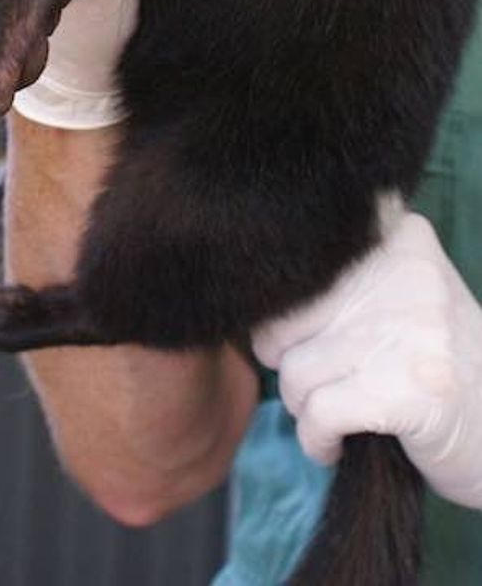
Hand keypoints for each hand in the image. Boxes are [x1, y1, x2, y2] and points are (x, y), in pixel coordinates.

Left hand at [253, 203, 481, 508]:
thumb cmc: (433, 365)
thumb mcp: (398, 296)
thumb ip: (336, 278)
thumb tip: (244, 285)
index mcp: (398, 235)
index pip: (294, 262)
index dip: (285, 313)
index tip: (307, 334)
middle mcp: (403, 272)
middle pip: (284, 319)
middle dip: (292, 363)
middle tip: (328, 383)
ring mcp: (407, 331)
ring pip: (296, 372)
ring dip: (306, 408)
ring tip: (341, 414)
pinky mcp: (407, 392)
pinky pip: (317, 414)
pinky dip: (317, 440)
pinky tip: (338, 443)